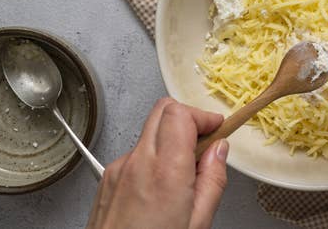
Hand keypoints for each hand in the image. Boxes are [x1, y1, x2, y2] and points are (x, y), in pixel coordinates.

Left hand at [87, 98, 228, 228]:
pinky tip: (162, 186)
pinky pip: (136, 153)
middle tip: (204, 140)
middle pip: (162, 110)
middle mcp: (138, 163)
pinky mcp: (108, 180)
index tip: (217, 128)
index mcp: (165, 172)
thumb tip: (220, 151)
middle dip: (188, 118)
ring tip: (184, 171)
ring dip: (170, 138)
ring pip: (149, 131)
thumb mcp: (199, 223)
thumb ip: (213, 179)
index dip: (203, 116)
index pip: (181, 114)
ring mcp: (118, 170)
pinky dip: (153, 157)